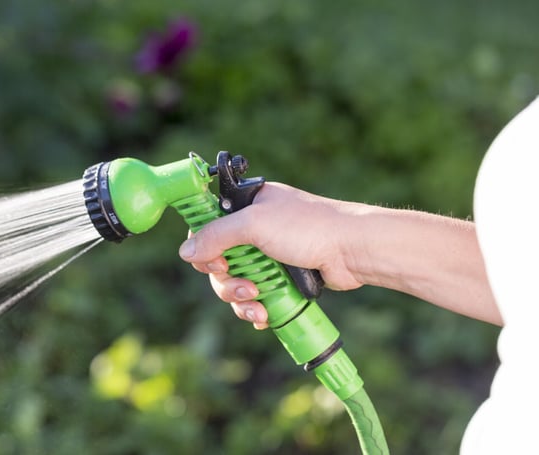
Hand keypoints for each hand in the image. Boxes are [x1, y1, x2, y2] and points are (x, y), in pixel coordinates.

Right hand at [178, 182, 365, 328]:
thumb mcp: (255, 224)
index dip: (204, 247)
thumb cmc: (309, 227)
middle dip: (226, 281)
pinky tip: (265, 315)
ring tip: (258, 304)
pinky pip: (256, 298)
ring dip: (241, 299)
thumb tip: (185, 251)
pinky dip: (257, 308)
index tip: (212, 261)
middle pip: (218, 262)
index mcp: (248, 207)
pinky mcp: (282, 278)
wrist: (352, 250)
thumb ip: (216, 235)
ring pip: (236, 284)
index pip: (209, 225)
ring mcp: (269, 255)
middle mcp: (255, 230)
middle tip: (243, 287)